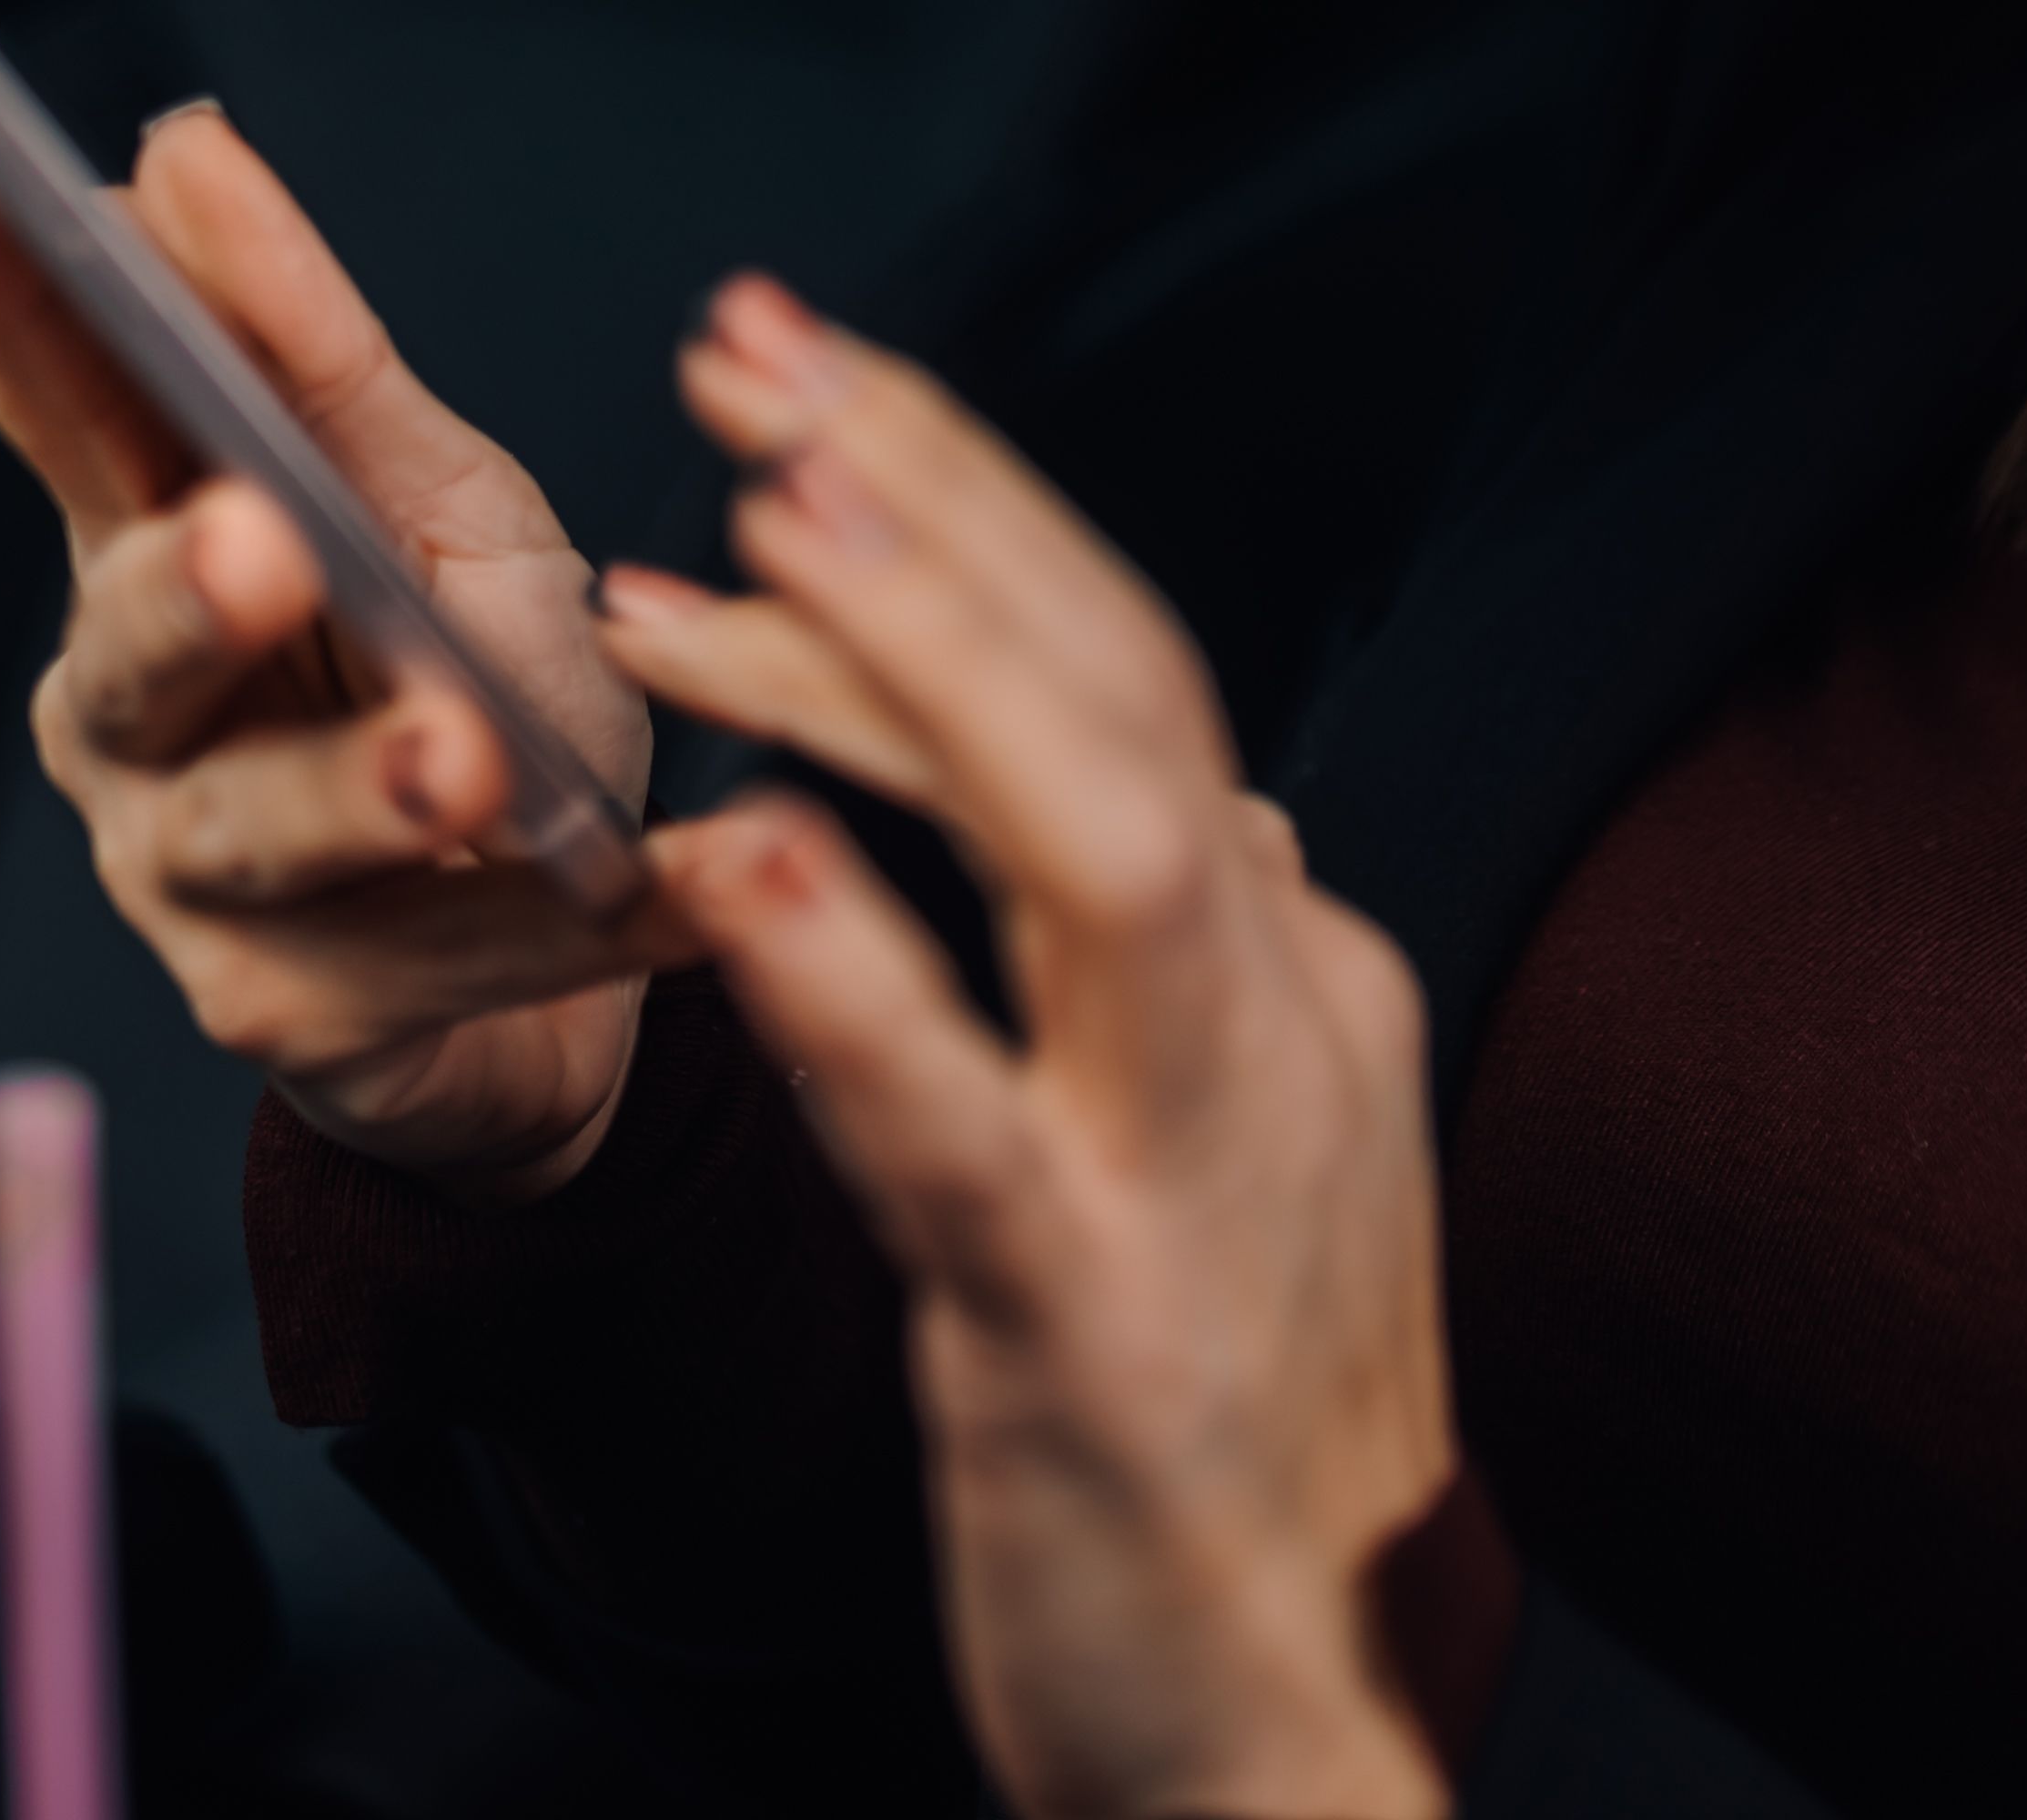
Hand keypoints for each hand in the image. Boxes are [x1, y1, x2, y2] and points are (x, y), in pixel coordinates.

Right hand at [0, 104, 670, 1201]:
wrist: (564, 931)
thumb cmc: (471, 675)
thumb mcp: (432, 490)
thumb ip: (311, 350)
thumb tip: (180, 154)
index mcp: (151, 551)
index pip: (61, 407)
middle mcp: (134, 723)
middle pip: (134, 647)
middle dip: (192, 595)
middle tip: (260, 540)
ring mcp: (198, 884)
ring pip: (269, 829)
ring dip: (367, 787)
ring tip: (466, 760)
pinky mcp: (304, 1018)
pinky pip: (461, 956)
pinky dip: (592, 916)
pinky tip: (701, 877)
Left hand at [600, 274, 1454, 1819]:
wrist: (1292, 1745)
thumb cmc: (1229, 1447)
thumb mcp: (1244, 1151)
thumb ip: (1188, 963)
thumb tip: (1181, 787)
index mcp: (1290, 970)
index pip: (1118, 677)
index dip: (953, 513)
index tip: (787, 395)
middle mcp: (1276, 1023)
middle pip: (1126, 690)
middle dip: (937, 500)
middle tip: (745, 345)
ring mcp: (1198, 1174)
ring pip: (1100, 848)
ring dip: (929, 665)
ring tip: (751, 525)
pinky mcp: (1089, 1334)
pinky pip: (964, 1125)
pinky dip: (857, 974)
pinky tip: (734, 851)